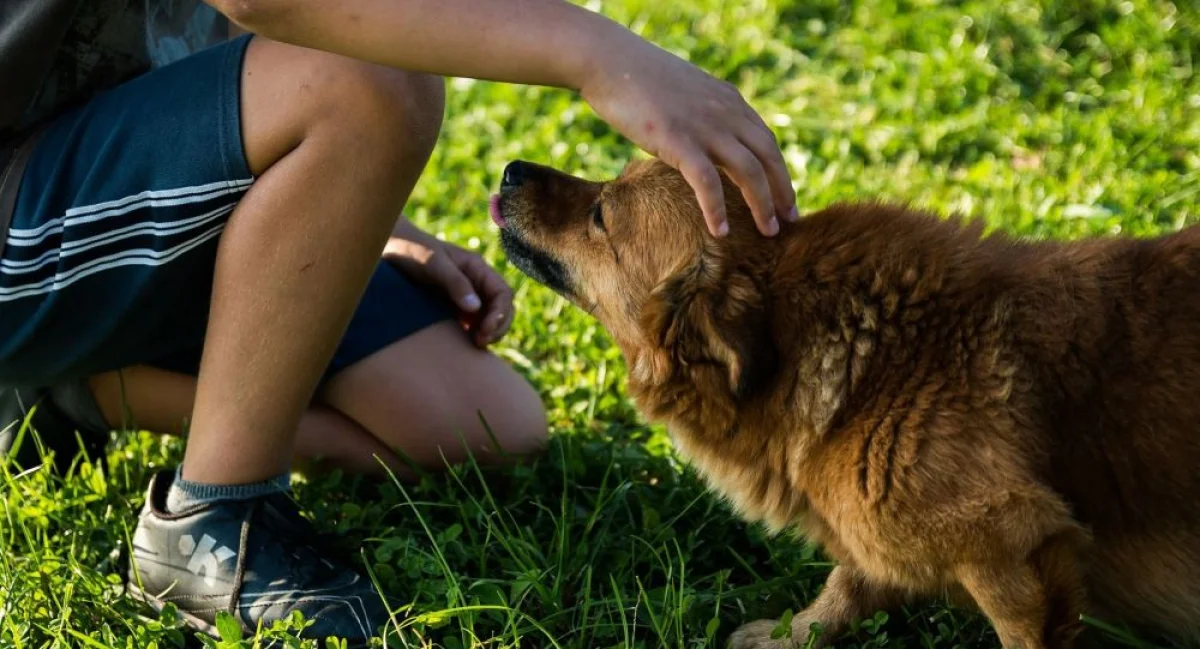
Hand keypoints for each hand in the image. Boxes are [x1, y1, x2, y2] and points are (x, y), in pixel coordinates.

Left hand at [383, 221, 513, 347]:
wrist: (387, 248)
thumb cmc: (411, 250)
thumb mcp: (434, 264)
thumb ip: (456, 283)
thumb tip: (476, 308)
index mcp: (477, 268)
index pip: (503, 293)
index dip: (500, 314)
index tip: (485, 330)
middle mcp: (475, 282)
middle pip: (501, 308)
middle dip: (497, 327)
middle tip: (481, 342)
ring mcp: (464, 295)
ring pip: (488, 318)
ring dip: (488, 333)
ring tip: (474, 345)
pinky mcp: (451, 306)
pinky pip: (471, 323)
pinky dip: (472, 334)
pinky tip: (463, 343)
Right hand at [579, 38, 796, 237]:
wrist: (610, 62)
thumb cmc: (638, 80)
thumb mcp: (685, 93)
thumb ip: (703, 114)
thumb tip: (702, 139)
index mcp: (729, 101)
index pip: (766, 140)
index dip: (779, 170)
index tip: (784, 196)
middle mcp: (725, 113)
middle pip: (768, 157)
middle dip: (782, 191)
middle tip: (790, 219)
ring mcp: (704, 127)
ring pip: (749, 171)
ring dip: (762, 205)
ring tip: (769, 232)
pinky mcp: (679, 141)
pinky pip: (708, 182)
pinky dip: (717, 210)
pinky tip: (721, 232)